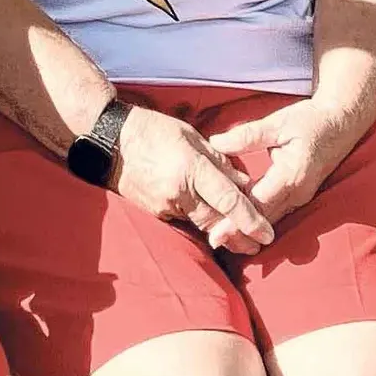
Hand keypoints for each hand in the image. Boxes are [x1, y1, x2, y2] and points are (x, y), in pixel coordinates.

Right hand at [112, 106, 275, 255]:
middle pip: (217, 221)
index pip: (228, 200)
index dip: (250, 219)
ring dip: (221, 232)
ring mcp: (164, 205)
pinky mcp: (154, 212)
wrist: (109, 141)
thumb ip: (219, 161)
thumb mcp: (191, 136)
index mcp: (191, 169)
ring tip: (240, 239)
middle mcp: (179, 192)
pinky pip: (183, 220)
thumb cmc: (152, 130)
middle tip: (258, 246)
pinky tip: (210, 223)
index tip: (267, 234)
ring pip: (201, 223)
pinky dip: (199, 221)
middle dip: (240, 236)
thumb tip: (244, 184)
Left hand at [206, 95, 369, 225]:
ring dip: (248, 228)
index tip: (216, 234)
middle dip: (238, 232)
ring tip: (222, 237)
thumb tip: (215, 143)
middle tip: (213, 242)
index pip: (258, 205)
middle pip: (263, 219)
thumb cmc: (311, 121)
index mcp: (291, 175)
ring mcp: (301, 197)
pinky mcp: (300, 196)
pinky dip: (259, 219)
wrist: (342, 123)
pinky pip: (277, 212)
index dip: (235, 220)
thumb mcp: (278, 123)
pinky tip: (240, 222)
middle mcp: (298, 192)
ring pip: (270, 219)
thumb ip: (247, 136)